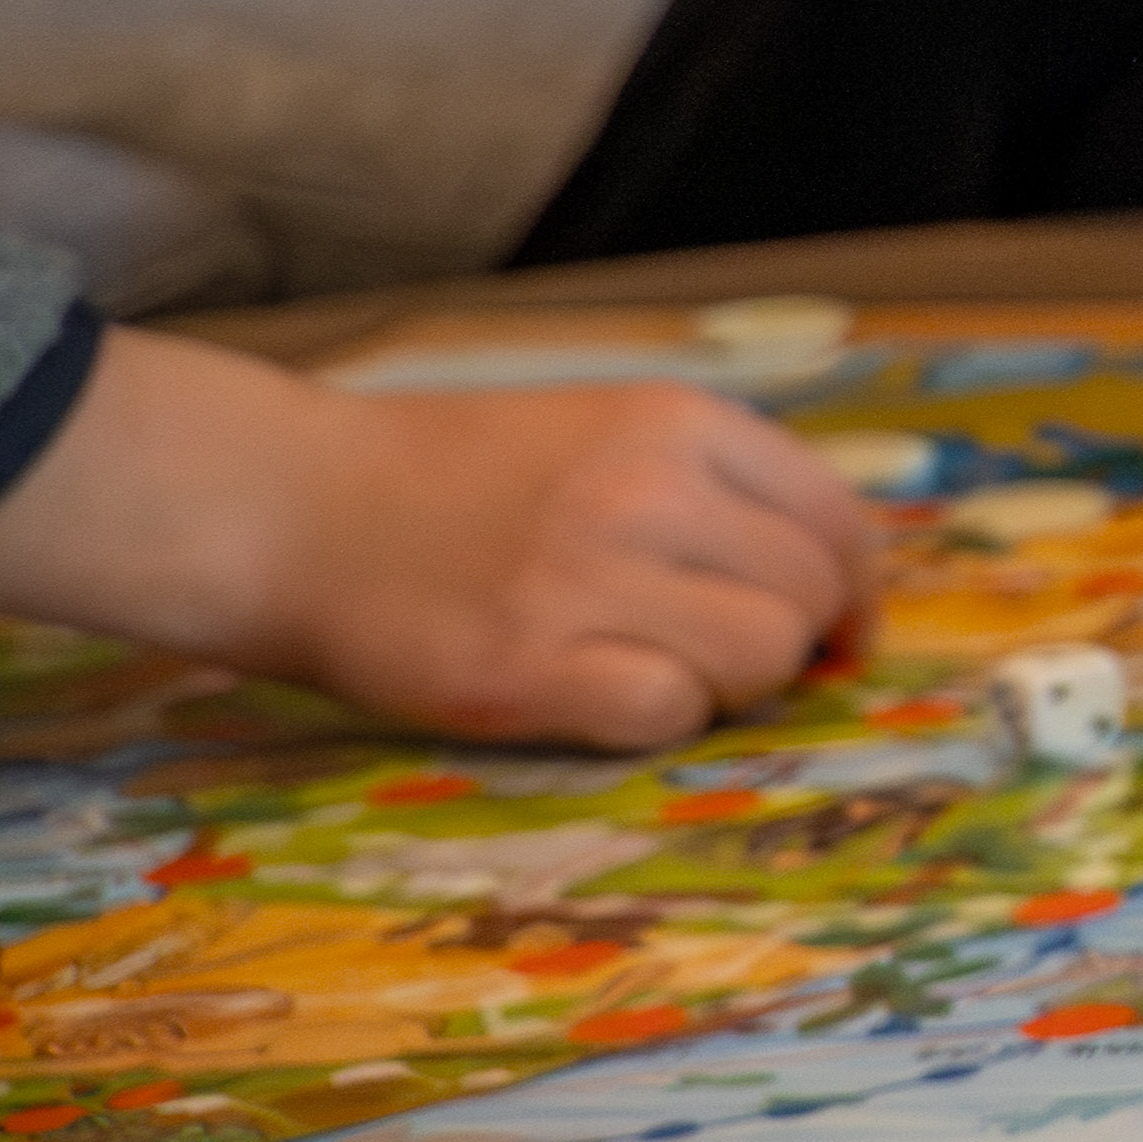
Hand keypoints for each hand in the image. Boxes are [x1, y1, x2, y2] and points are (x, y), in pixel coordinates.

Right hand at [0, 337, 880, 752]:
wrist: (288, 505)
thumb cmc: (448, 478)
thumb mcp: (602, 432)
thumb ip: (711, 488)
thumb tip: (827, 585)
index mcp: (678, 422)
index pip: (836, 518)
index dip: (854, 589)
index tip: (838, 632)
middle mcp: (649, 490)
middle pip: (809, 595)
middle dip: (789, 644)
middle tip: (720, 660)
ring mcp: (589, 577)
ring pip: (758, 658)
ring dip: (723, 685)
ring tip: (645, 668)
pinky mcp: (529, 665)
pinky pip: (667, 714)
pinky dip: (652, 719)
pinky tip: (593, 695)